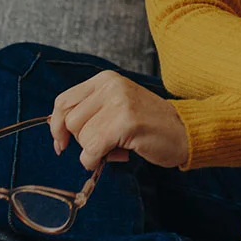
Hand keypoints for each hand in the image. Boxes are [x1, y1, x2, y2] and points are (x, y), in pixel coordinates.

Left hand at [48, 70, 188, 170]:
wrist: (183, 131)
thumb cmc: (148, 124)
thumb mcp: (117, 105)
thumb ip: (91, 110)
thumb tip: (57, 130)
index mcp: (106, 79)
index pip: (63, 101)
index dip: (57, 126)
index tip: (61, 143)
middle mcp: (111, 86)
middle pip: (70, 122)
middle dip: (82, 141)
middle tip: (107, 143)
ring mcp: (119, 102)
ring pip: (82, 138)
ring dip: (95, 152)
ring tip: (119, 146)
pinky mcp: (125, 122)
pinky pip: (91, 151)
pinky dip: (96, 161)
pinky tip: (118, 155)